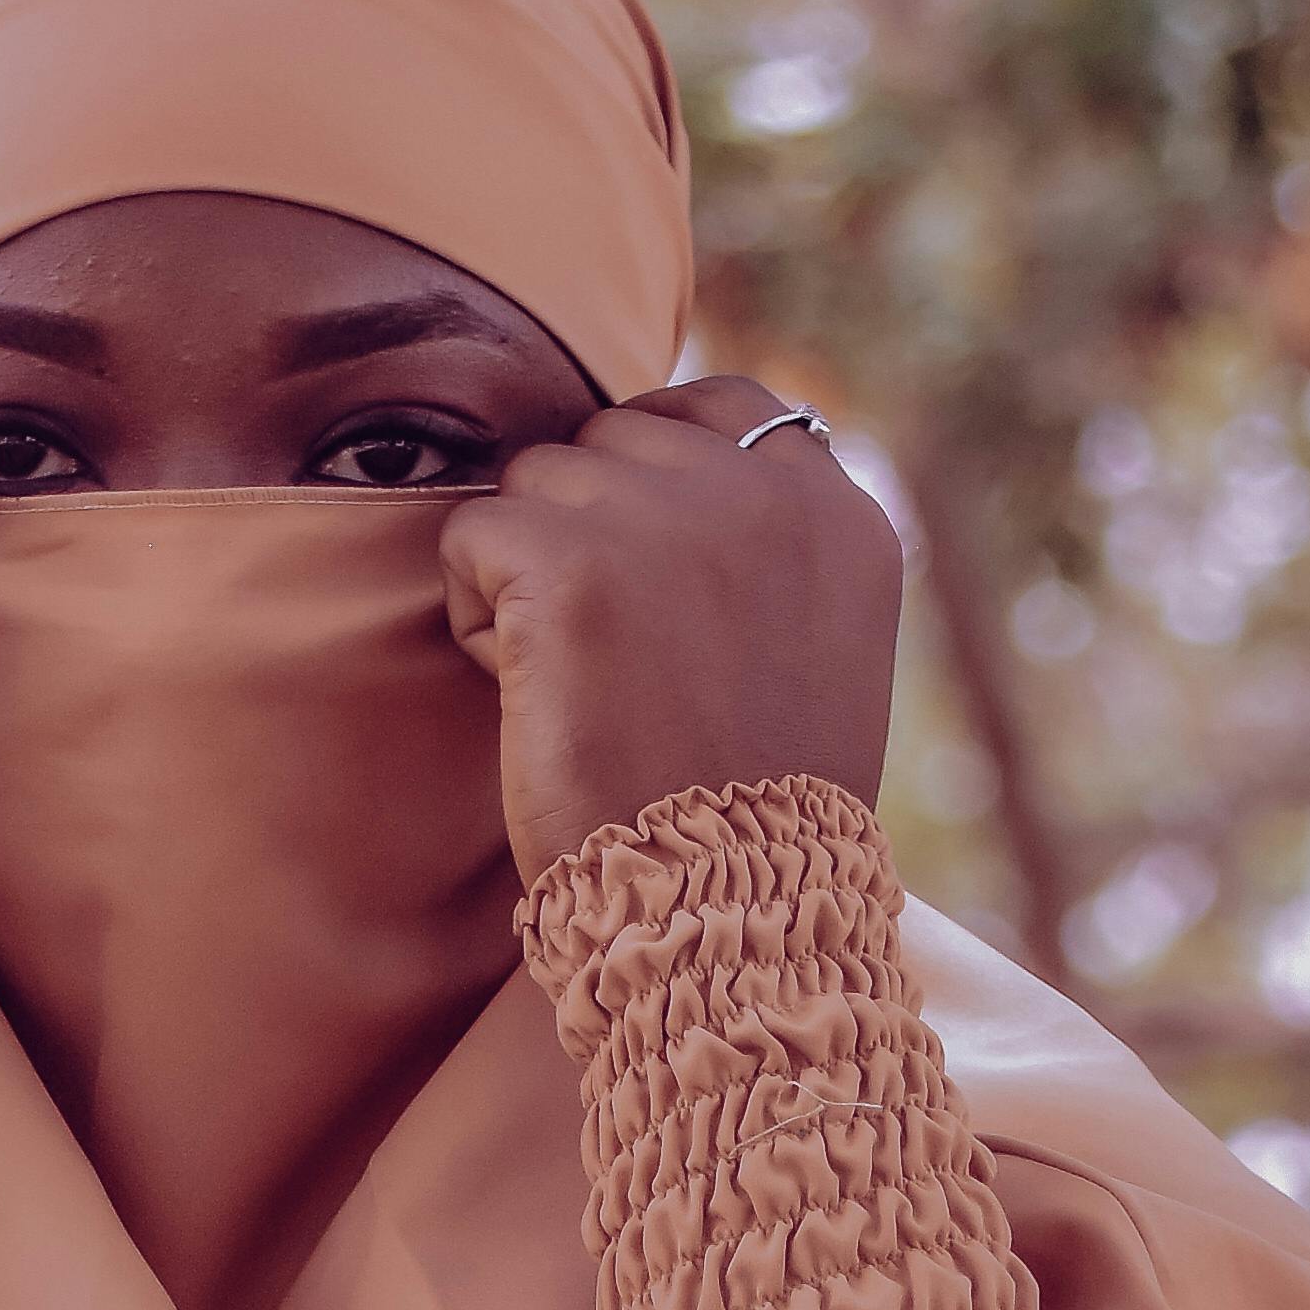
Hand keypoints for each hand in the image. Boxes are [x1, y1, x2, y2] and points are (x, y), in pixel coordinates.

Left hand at [436, 381, 903, 887]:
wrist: (721, 903)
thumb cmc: (751, 805)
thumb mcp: (812, 645)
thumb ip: (767, 544)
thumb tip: (672, 463)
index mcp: (837, 513)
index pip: (723, 406)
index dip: (652, 464)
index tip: (631, 554)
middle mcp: (765, 492)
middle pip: (613, 440)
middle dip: (589, 531)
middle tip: (616, 657)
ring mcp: (668, 515)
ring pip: (538, 480)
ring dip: (530, 573)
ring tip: (582, 679)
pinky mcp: (571, 557)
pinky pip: (472, 533)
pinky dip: (476, 616)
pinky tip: (532, 691)